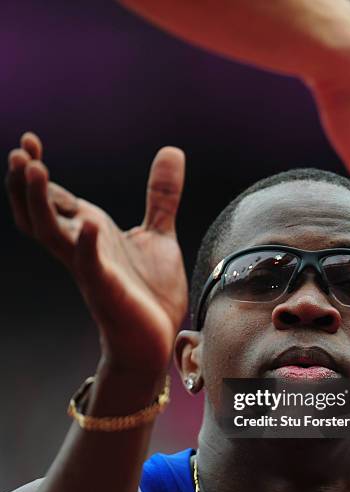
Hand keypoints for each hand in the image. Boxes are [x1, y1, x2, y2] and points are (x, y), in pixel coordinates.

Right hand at [6, 132, 187, 373]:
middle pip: (39, 212)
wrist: (156, 338)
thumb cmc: (151, 292)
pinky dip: (87, 246)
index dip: (37, 170)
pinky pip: (90, 266)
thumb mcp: (159, 234)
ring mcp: (90, 268)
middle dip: (26, 183)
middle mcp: (82, 247)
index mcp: (91, 232)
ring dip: (39, 202)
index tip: (30, 139)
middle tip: (21, 151)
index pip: (54, 197)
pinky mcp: (107, 290)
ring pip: (50, 233)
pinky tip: (88, 224)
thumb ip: (161, 196)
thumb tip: (171, 150)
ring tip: (34, 169)